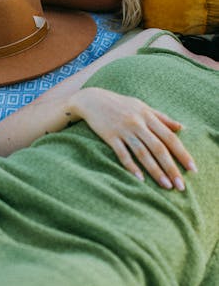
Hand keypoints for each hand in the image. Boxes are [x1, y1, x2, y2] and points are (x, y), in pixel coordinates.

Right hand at [67, 87, 196, 189]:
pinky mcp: (110, 136)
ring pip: (142, 153)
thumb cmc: (120, 104)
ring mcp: (124, 130)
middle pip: (158, 147)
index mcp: (148, 116)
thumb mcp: (142, 106)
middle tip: (180, 185)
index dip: (182, 154)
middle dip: (171, 167)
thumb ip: (162, 117)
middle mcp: (138, 123)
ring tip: (165, 185)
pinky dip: (131, 166)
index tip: (192, 169)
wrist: (92, 99)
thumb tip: (181, 127)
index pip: (170, 137)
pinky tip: (140, 179)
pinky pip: (122, 154)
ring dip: (155, 171)